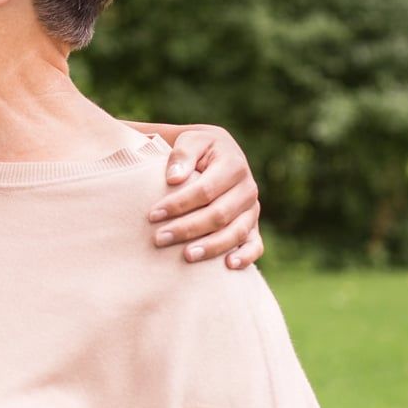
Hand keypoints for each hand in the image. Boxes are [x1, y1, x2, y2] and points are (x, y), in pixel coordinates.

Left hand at [148, 124, 263, 268]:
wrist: (215, 154)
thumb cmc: (197, 150)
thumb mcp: (190, 141)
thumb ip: (182, 154)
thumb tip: (174, 179)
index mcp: (233, 165)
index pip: (206, 190)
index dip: (179, 204)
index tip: (153, 215)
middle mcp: (247, 188)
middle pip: (219, 214)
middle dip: (188, 228)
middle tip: (159, 239)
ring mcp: (252, 209)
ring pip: (236, 232)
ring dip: (211, 247)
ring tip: (186, 256)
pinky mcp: (253, 225)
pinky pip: (255, 244)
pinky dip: (246, 256)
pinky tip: (228, 266)